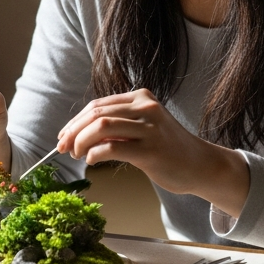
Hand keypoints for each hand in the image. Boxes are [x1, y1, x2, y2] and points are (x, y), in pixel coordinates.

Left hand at [56, 89, 249, 215]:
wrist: (200, 165)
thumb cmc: (168, 149)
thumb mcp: (143, 128)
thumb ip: (118, 127)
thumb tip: (81, 135)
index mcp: (141, 97)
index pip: (98, 105)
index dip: (76, 121)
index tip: (64, 136)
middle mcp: (145, 107)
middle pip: (96, 114)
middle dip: (73, 131)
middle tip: (63, 148)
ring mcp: (149, 128)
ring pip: (101, 127)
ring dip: (81, 142)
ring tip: (77, 154)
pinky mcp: (151, 150)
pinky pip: (113, 147)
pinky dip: (95, 154)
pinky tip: (92, 161)